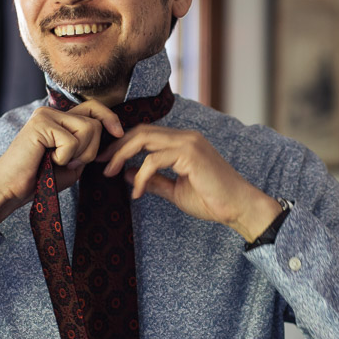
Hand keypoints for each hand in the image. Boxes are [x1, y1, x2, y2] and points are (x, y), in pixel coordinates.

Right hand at [0, 101, 123, 229]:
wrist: (11, 189)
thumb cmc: (41, 180)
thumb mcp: (73, 161)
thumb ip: (88, 146)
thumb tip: (114, 131)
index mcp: (59, 119)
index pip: (93, 108)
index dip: (110, 118)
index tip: (119, 133)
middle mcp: (51, 112)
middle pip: (95, 122)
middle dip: (90, 149)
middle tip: (70, 163)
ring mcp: (45, 115)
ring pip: (88, 129)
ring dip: (79, 154)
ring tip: (58, 162)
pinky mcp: (40, 124)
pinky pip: (71, 141)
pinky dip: (64, 158)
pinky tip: (46, 161)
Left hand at [98, 126, 282, 242]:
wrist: (238, 207)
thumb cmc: (212, 200)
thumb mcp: (175, 190)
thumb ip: (153, 180)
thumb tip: (126, 174)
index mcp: (183, 142)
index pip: (146, 134)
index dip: (123, 145)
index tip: (107, 161)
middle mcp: (185, 137)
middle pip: (141, 131)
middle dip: (117, 147)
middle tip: (101, 164)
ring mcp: (188, 143)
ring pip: (144, 139)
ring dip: (122, 155)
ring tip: (110, 173)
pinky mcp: (190, 154)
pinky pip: (154, 160)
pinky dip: (140, 175)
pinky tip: (136, 192)